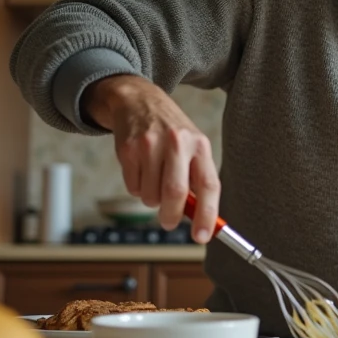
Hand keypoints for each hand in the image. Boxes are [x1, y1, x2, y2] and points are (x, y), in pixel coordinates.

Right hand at [83, 74, 220, 242]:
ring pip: (151, 195)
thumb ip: (197, 181)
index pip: (209, 186)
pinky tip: (141, 170)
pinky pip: (133, 187)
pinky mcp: (128, 149)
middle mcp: (178, 142)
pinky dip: (138, 189)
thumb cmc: (172, 132)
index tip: (202, 236)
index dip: (207, 215)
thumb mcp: (192, 148)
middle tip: (170, 222)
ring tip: (154, 181)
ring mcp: (150, 145)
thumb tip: (201, 220)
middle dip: (172, 216)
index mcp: (200, 145)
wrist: (139, 101)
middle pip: (175, 193)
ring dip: (152, 200)